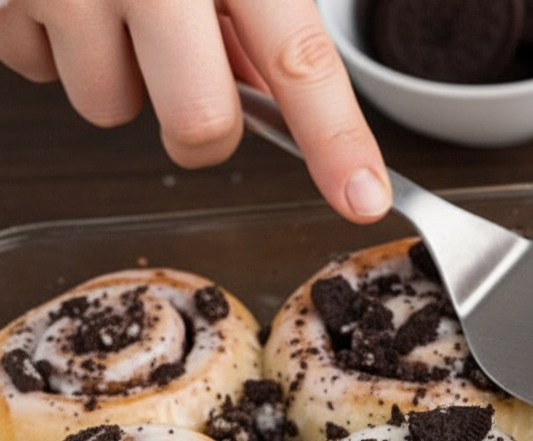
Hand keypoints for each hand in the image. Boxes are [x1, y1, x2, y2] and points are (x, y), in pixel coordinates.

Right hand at [0, 0, 390, 223]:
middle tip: (192, 67)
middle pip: (198, 126)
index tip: (364, 197)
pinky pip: (37, 71)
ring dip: (120, 75)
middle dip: (202, 121)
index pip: (300, 63)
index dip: (338, 141)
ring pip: (108, 108)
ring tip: (113, 1)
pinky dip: (55, 45)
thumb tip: (263, 89)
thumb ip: (262, 7)